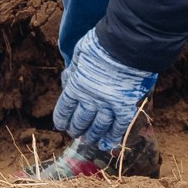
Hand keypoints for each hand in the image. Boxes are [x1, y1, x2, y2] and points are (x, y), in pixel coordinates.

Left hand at [53, 27, 156, 155]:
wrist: (126, 44)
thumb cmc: (101, 44)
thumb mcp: (79, 55)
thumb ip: (73, 71)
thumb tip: (68, 81)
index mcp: (76, 86)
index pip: (65, 109)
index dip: (62, 119)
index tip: (61, 125)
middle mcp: (90, 99)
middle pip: (81, 121)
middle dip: (76, 129)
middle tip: (75, 133)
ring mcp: (109, 105)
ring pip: (98, 126)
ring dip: (93, 135)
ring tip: (89, 139)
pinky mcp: (126, 106)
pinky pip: (119, 126)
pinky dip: (113, 136)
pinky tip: (108, 143)